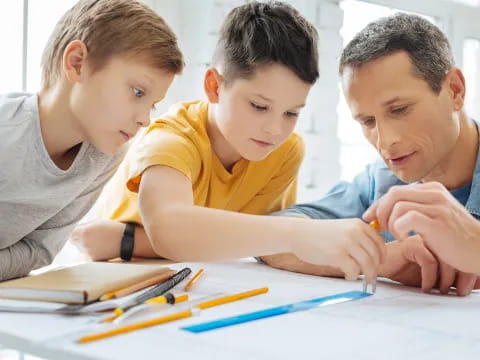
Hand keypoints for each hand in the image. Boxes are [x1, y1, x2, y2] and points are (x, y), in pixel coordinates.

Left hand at [69, 220, 122, 260]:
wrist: (126, 240)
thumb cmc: (112, 228)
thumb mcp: (97, 222)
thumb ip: (84, 225)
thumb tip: (74, 228)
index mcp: (83, 232)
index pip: (68, 233)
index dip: (71, 231)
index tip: (75, 230)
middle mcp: (83, 243)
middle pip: (72, 241)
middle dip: (77, 237)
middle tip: (87, 234)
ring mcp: (88, 252)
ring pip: (80, 248)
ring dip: (84, 244)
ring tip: (97, 240)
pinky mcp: (93, 259)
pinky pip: (87, 254)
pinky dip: (91, 251)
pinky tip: (101, 246)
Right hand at [291, 218, 385, 281]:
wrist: (298, 233)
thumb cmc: (320, 233)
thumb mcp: (343, 227)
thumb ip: (358, 236)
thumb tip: (374, 255)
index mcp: (358, 224)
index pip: (380, 243)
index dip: (381, 256)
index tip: (377, 264)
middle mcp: (355, 232)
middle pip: (376, 255)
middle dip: (375, 269)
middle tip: (370, 277)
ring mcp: (347, 243)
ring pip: (368, 264)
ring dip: (367, 275)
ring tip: (361, 279)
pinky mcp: (338, 255)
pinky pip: (354, 271)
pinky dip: (353, 277)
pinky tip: (347, 276)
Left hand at [364, 182, 479, 273]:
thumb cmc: (453, 237)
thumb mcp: (433, 216)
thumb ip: (413, 209)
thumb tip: (382, 212)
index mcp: (431, 189)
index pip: (395, 191)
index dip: (378, 204)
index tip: (369, 218)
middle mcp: (434, 193)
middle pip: (392, 194)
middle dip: (379, 212)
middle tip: (380, 229)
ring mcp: (437, 206)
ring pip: (397, 205)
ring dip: (389, 223)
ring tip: (396, 235)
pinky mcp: (437, 221)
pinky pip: (407, 217)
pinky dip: (398, 228)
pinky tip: (404, 238)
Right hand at [380, 236, 479, 295]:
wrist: (376, 265)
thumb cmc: (400, 269)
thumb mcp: (428, 275)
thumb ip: (444, 276)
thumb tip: (467, 287)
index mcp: (438, 240)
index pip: (461, 253)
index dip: (467, 272)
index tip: (465, 289)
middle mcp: (433, 237)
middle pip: (458, 255)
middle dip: (463, 276)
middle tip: (461, 292)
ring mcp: (423, 239)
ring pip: (446, 258)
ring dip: (447, 279)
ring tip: (443, 291)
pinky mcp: (411, 245)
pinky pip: (430, 262)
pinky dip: (430, 278)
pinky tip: (425, 288)